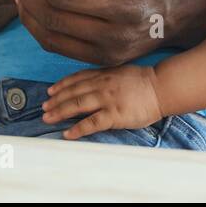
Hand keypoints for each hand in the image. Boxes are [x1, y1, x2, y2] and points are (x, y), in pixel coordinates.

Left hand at [42, 65, 163, 139]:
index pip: (77, 78)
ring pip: (78, 105)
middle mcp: (102, 85)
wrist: (161, 87)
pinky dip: (78, 128)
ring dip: (60, 111)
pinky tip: (68, 134)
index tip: (50, 91)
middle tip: (43, 107)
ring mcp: (107, 99)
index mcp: (104, 74)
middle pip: (73, 92)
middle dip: (56, 100)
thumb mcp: (121, 72)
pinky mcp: (114, 114)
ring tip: (47, 118)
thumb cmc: (144, 81)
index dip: (62, 85)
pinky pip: (92, 122)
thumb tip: (92, 83)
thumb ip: (106, 77)